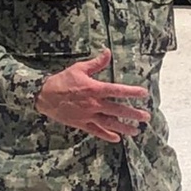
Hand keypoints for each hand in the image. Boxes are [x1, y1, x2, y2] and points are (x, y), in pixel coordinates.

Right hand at [35, 50, 150, 142]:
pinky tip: (116, 138)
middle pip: (117, 110)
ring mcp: (88, 116)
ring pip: (109, 124)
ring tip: (136, 131)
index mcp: (95, 89)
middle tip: (146, 117)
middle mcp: (93, 104)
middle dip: (133, 114)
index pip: (117, 91)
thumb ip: (96, 63)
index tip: (144, 94)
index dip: (132, 92)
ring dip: (124, 128)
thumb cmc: (62, 80)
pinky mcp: (81, 124)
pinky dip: (107, 135)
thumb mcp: (79, 68)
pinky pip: (96, 131)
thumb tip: (108, 52)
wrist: (44, 96)